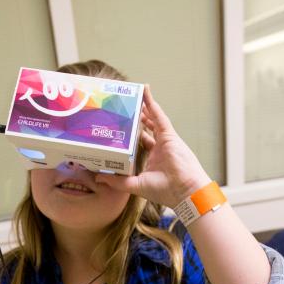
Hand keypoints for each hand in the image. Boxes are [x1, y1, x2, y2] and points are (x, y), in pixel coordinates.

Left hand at [96, 86, 211, 207]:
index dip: (132, 136)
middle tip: (126, 109)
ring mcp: (164, 140)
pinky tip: (145, 92)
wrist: (185, 192)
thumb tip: (99, 177)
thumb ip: (118, 181)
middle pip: (146, 129)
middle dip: (137, 119)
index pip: (141, 143)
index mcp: (153, 159)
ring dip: (144, 107)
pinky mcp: (169, 135)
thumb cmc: (166, 191)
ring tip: (135, 95)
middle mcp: (159, 148)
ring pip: (152, 119)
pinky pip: (159, 116)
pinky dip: (152, 104)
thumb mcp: (136, 186)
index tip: (122, 130)